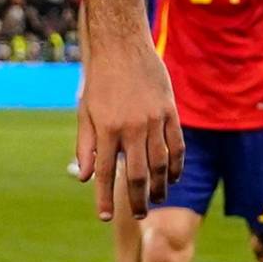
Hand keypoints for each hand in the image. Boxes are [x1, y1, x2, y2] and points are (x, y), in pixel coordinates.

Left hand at [77, 35, 184, 220]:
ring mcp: (154, 120)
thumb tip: (84, 178)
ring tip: (155, 200)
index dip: (103, 197)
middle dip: (137, 200)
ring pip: (160, 165)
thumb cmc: (99, 79)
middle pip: (138, 175)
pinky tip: (172, 179)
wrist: (122, 44)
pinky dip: (176, 167)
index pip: (105, 171)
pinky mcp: (170, 112)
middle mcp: (132, 127)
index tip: (103, 217)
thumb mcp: (86, 111)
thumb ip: (86, 145)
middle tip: (138, 215)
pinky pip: (178, 147)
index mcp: (107, 127)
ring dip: (159, 187)